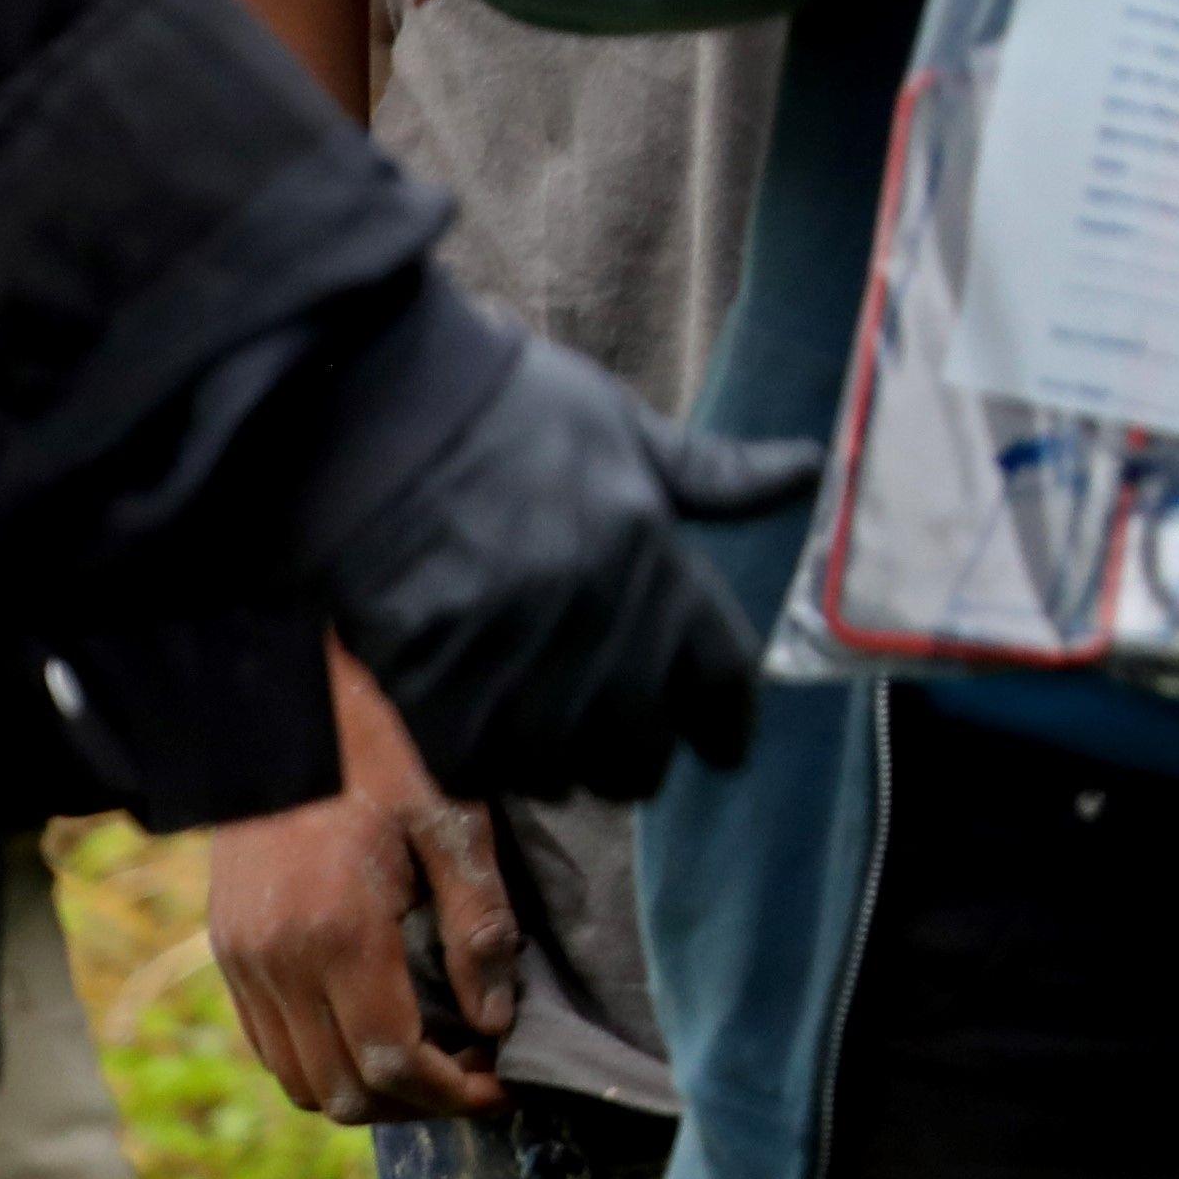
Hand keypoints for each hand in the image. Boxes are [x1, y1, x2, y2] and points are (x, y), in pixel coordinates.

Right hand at [209, 645, 520, 1124]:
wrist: (286, 704)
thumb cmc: (383, 750)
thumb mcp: (452, 822)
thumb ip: (478, 928)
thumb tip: (495, 1020)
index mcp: (337, 933)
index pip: (393, 1062)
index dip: (454, 1094)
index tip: (503, 1088)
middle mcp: (277, 961)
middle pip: (342, 1090)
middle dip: (417, 1104)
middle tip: (476, 1076)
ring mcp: (241, 959)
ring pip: (300, 1079)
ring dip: (368, 1090)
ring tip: (433, 1060)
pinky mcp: (226, 948)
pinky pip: (270, 1042)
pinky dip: (324, 1058)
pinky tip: (377, 1027)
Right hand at [291, 282, 817, 806]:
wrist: (368, 410)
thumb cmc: (505, 409)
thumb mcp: (626, 427)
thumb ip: (715, 474)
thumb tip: (810, 470)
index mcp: (651, 552)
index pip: (721, 675)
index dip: (729, 722)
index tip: (726, 746)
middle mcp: (593, 616)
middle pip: (643, 744)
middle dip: (641, 754)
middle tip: (625, 748)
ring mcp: (511, 657)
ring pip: (564, 769)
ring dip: (566, 766)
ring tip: (553, 740)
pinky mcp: (431, 688)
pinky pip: (484, 769)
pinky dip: (494, 764)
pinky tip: (491, 735)